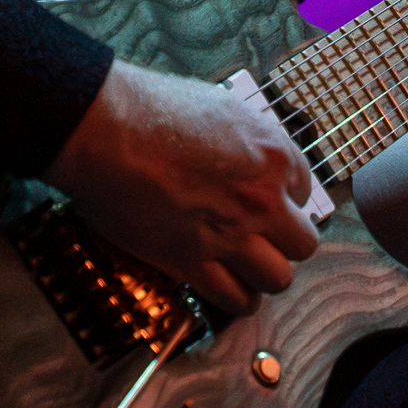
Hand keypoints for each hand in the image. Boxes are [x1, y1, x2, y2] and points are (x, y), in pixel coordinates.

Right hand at [42, 61, 319, 312]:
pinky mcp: (192, 262)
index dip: (282, 199)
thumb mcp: (220, 107)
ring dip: (263, 274)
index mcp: (272, 153)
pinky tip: (226, 286)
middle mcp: (261, 198)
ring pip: (278, 279)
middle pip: (302, 243)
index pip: (305, 192)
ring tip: (245, 267)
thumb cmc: (150, 107)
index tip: (264, 203)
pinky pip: (236, 300)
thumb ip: (248, 140)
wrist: (102, 128)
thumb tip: (252, 156)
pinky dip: (236, 299)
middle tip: (260, 237)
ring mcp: (229, 234)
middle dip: (282, 241)